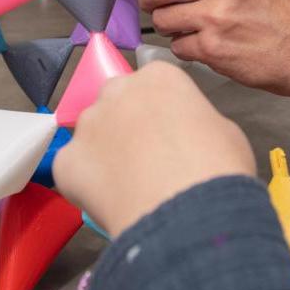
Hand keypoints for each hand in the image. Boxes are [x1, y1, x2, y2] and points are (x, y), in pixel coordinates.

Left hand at [52, 61, 255, 237]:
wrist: (187, 212)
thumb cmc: (217, 167)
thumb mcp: (223, 130)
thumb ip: (193, 120)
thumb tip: (184, 135)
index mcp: (159, 77)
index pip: (152, 85)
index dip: (160, 112)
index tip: (168, 134)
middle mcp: (117, 90)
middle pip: (116, 100)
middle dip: (126, 123)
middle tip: (145, 157)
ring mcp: (88, 124)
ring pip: (92, 133)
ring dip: (105, 152)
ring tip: (128, 186)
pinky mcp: (66, 160)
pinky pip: (73, 168)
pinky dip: (86, 184)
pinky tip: (110, 201)